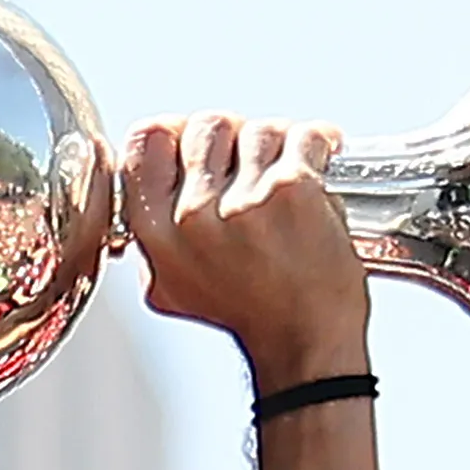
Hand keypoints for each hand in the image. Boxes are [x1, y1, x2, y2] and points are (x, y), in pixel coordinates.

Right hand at [121, 114, 369, 385]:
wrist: (306, 344)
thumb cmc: (252, 315)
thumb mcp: (174, 284)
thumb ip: (155, 235)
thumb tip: (152, 181)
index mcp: (156, 232)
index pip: (147, 139)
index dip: (178, 130)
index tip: (203, 138)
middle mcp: (193, 215)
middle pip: (207, 125)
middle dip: (236, 136)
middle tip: (254, 158)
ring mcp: (243, 201)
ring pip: (257, 129)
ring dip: (280, 142)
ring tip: (290, 171)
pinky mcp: (292, 192)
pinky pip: (303, 137)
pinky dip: (319, 142)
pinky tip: (322, 155)